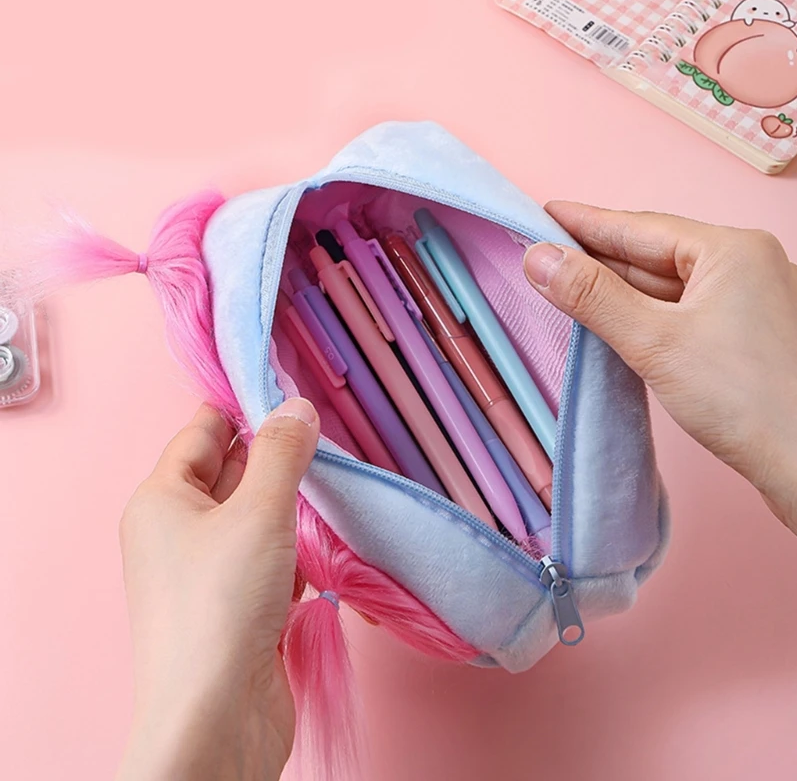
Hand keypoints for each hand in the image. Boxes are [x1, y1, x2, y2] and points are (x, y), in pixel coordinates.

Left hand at [116, 398, 319, 780]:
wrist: (218, 716)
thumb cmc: (224, 601)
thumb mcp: (258, 511)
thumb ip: (281, 453)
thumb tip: (297, 407)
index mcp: (161, 499)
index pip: (201, 432)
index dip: (241, 407)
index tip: (284, 388)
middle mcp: (175, 532)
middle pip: (230, 474)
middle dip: (274, 460)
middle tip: (321, 439)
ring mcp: (204, 573)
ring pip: (254, 519)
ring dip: (290, 511)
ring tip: (327, 495)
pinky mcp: (233, 608)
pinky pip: (266, 561)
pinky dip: (292, 556)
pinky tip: (316, 560)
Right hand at [524, 202, 796, 535]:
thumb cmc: (748, 400)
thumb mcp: (655, 341)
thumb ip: (593, 297)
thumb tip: (539, 259)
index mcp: (733, 251)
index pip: (641, 227)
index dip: (586, 222)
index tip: (545, 215)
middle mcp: (746, 269)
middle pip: (653, 255)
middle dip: (596, 257)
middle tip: (543, 254)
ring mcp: (747, 305)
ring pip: (666, 287)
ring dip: (615, 290)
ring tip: (565, 286)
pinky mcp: (743, 340)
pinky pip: (679, 314)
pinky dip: (641, 316)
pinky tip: (612, 322)